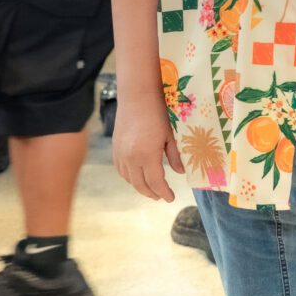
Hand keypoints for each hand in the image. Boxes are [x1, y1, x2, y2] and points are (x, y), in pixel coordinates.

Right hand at [112, 87, 183, 201]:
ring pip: (129, 179)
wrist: (137, 97)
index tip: (171, 198)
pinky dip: (130, 177)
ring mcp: (120, 154)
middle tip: (161, 197)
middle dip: (152, 193)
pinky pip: (121, 170)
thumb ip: (174, 156)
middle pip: (140, 185)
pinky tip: (137, 177)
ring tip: (151, 189)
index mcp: (147, 155)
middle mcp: (131, 158)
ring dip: (140, 186)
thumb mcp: (170, 135)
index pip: (156, 182)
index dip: (164, 192)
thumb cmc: (158, 113)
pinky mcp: (114, 149)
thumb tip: (181, 173)